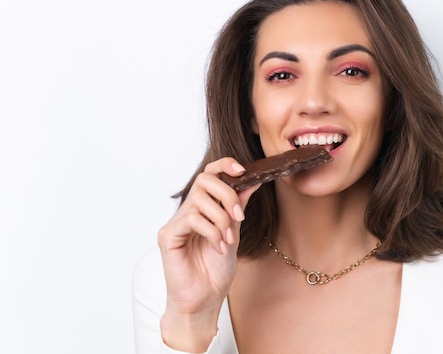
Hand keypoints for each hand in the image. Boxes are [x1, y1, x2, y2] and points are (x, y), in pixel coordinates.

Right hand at [157, 157, 258, 350]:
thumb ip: (238, 206)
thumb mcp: (234, 231)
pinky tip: (217, 247)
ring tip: (226, 241)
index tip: (243, 170)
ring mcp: (175, 222)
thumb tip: (253, 180)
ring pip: (200, 200)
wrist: (205, 299)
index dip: (225, 165)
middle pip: (204, 179)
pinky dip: (212, 232)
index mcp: (202, 207)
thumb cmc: (216, 269)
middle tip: (238, 216)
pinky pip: (193, 219)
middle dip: (227, 195)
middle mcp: (187, 210)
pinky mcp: (168, 235)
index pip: (209, 173)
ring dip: (221, 220)